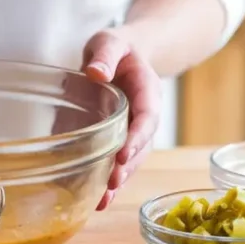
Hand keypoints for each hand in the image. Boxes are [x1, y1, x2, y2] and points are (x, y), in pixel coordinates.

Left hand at [82, 27, 162, 209]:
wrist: (123, 55)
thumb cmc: (116, 48)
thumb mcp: (111, 42)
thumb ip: (106, 54)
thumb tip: (96, 72)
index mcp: (148, 92)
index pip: (147, 117)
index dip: (137, 137)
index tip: (123, 153)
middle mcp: (146, 117)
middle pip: (142, 146)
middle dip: (128, 166)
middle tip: (111, 183)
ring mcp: (135, 132)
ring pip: (132, 161)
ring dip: (120, 181)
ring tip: (103, 200)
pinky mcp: (121, 141)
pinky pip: (119, 163)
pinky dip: (111, 182)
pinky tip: (98, 201)